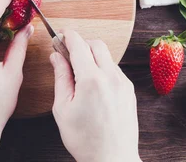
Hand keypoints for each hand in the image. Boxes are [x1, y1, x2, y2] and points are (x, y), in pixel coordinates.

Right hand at [51, 30, 140, 161]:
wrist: (112, 159)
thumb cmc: (84, 139)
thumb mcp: (63, 108)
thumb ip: (61, 77)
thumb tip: (56, 56)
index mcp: (91, 80)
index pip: (79, 45)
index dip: (67, 36)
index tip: (59, 35)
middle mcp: (111, 77)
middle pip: (96, 44)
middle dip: (81, 43)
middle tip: (67, 53)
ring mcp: (123, 83)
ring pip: (107, 56)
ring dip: (92, 56)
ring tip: (79, 73)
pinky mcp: (129, 91)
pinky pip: (114, 70)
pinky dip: (102, 68)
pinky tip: (92, 84)